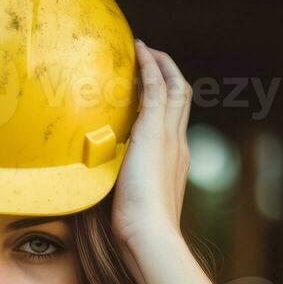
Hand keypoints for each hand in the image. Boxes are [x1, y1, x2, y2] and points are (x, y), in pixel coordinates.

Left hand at [111, 40, 192, 270]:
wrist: (149, 234)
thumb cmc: (137, 229)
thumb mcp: (130, 202)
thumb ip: (122, 189)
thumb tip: (100, 191)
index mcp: (175, 160)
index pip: (174, 121)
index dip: (166, 101)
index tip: (151, 88)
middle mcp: (177, 144)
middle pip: (182, 98)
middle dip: (169, 74)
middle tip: (152, 59)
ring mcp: (169, 136)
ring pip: (175, 87)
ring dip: (161, 64)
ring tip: (145, 49)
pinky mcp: (155, 131)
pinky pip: (158, 88)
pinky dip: (151, 67)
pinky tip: (140, 52)